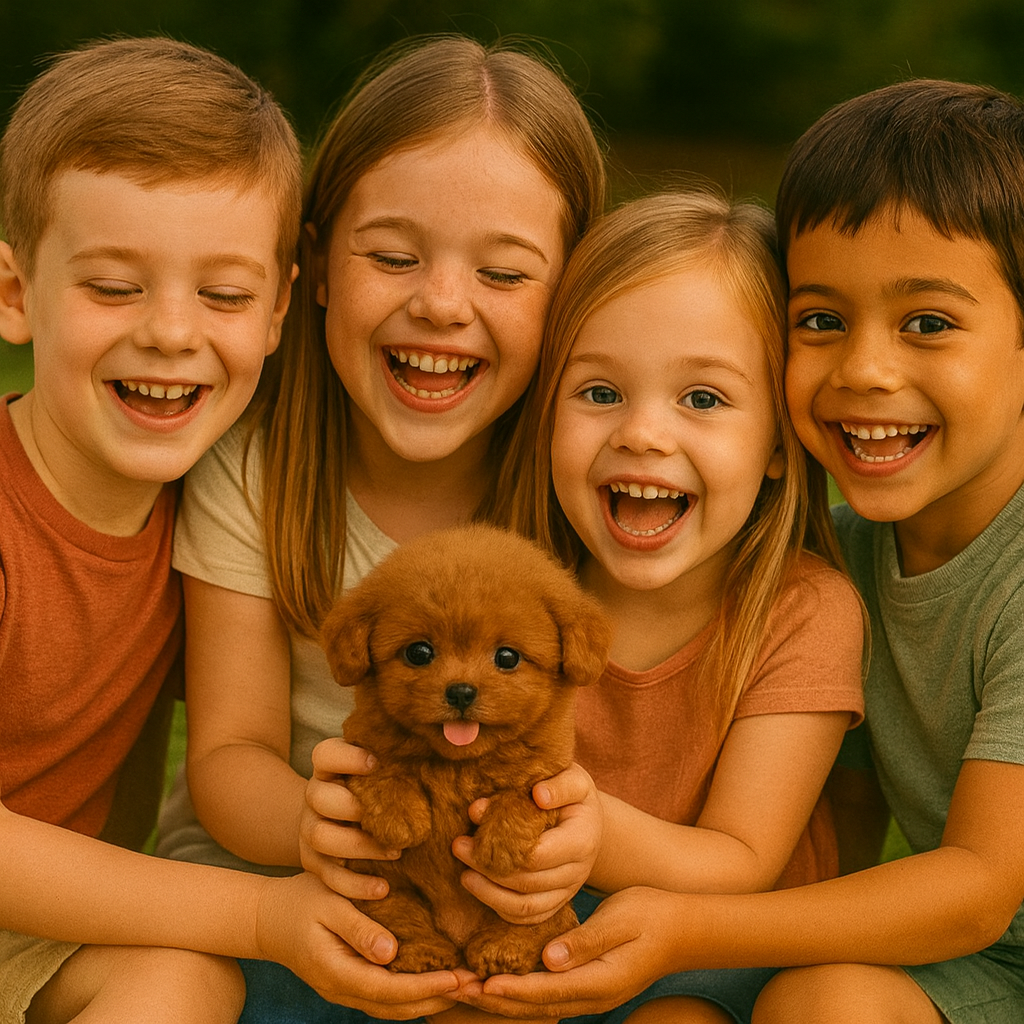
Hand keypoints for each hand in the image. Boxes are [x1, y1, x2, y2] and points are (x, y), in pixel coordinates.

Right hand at [255, 870, 460, 1018]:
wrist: (266, 917)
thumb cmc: (299, 901)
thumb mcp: (327, 904)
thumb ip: (358, 928)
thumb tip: (391, 952)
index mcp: (337, 972)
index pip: (389, 988)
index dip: (426, 987)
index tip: (458, 978)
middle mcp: (342, 990)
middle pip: (396, 1007)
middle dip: (437, 999)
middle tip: (476, 986)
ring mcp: (344, 991)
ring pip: (392, 1009)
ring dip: (429, 1001)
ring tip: (464, 987)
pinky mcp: (349, 983)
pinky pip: (385, 998)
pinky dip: (413, 996)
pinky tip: (436, 984)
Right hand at [299, 737, 398, 898]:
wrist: (335, 823)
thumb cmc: (373, 792)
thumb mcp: (382, 773)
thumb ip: (400, 761)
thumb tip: (451, 739)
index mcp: (329, 768)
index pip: (324, 753)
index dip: (347, 757)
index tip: (376, 763)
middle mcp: (314, 795)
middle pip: (318, 796)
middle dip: (355, 807)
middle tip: (392, 818)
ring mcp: (309, 828)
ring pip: (320, 836)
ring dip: (359, 846)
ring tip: (396, 852)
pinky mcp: (312, 862)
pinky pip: (327, 875)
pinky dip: (354, 884)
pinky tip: (383, 888)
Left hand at [453, 763, 602, 923]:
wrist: (589, 822)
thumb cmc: (574, 795)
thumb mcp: (574, 779)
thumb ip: (558, 785)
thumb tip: (538, 795)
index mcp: (582, 839)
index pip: (540, 854)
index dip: (505, 845)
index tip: (476, 826)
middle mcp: (578, 871)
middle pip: (527, 881)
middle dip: (488, 867)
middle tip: (458, 846)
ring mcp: (567, 892)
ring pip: (525, 906)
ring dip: (489, 893)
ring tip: (463, 875)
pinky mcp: (555, 903)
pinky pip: (527, 917)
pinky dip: (501, 908)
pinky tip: (480, 889)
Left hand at [458, 887, 679, 1019]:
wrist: (686, 926)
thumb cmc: (654, 914)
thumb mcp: (621, 919)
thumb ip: (587, 941)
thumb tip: (550, 958)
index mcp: (601, 982)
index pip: (548, 991)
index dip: (512, 989)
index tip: (481, 983)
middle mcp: (594, 996)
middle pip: (537, 1006)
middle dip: (496, 1000)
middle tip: (458, 989)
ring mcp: (593, 994)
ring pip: (540, 1005)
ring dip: (503, 999)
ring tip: (467, 988)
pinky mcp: (590, 984)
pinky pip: (549, 995)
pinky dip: (521, 992)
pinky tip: (500, 981)